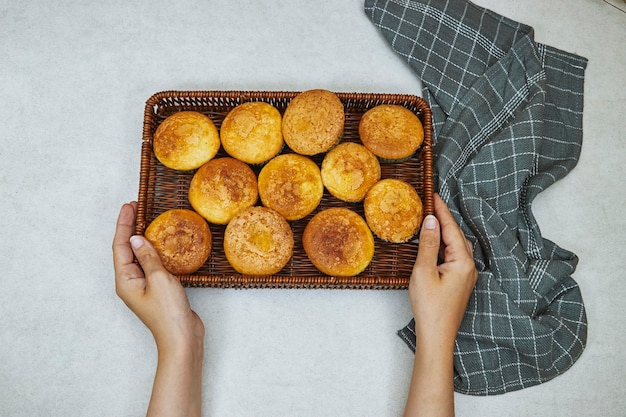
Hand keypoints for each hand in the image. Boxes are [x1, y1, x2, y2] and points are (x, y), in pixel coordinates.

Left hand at [112, 202, 203, 416]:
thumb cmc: (169, 313)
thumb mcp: (160, 279)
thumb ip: (148, 257)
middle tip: (138, 207)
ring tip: (149, 220)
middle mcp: (131, 282)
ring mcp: (143, 286)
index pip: (120, 246)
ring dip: (143, 238)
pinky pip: (152, 265)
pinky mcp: (157, 289)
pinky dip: (155, 251)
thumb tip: (136, 239)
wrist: (182, 338)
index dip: (123, 224)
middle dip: (130, 228)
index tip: (130, 205)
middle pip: (126, 250)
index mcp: (125, 280)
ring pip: (139, 256)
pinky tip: (163, 244)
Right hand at [410, 193, 476, 349]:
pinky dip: (444, 245)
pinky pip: (454, 256)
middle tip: (431, 203)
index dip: (441, 210)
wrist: (437, 335)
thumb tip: (430, 221)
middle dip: (444, 218)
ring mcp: (466, 275)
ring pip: (456, 245)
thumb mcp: (423, 271)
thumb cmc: (430, 306)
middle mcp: (469, 266)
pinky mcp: (460, 282)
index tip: (433, 195)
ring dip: (444, 231)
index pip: (451, 228)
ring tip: (431, 219)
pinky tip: (435, 243)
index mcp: (463, 262)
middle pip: (457, 235)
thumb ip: (427, 244)